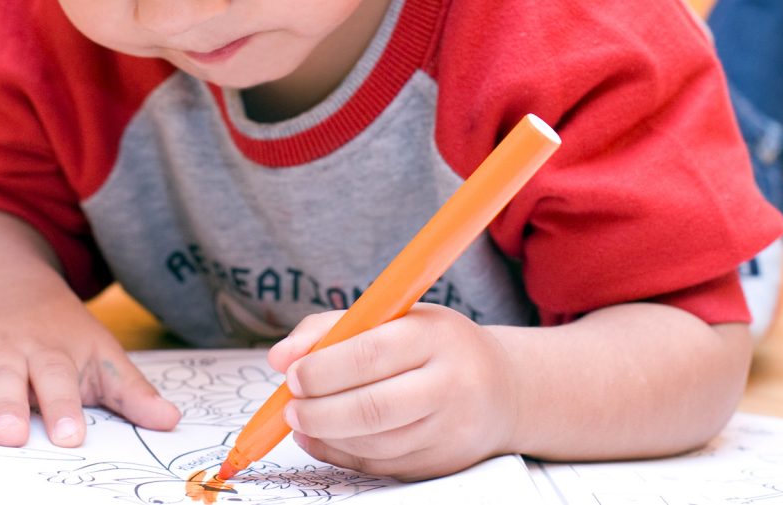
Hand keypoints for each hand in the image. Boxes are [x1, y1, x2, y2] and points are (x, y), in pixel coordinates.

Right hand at [0, 291, 179, 447]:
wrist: (14, 288)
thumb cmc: (63, 336)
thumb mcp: (102, 356)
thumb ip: (132, 393)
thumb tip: (172, 421)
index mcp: (53, 352)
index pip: (61, 380)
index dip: (64, 408)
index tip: (70, 437)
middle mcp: (11, 348)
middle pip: (9, 374)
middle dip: (8, 404)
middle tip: (9, 435)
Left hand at [267, 303, 518, 480]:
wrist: (503, 388)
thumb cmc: (432, 344)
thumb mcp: (392, 318)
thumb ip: (330, 328)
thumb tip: (279, 357)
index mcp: (434, 335)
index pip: (371, 353)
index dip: (324, 368)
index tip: (292, 375)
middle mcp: (450, 383)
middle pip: (373, 408)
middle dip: (319, 412)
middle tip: (290, 407)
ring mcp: (451, 429)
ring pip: (375, 443)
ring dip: (326, 436)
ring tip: (301, 420)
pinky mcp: (444, 462)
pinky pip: (382, 465)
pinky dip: (341, 454)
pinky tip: (320, 439)